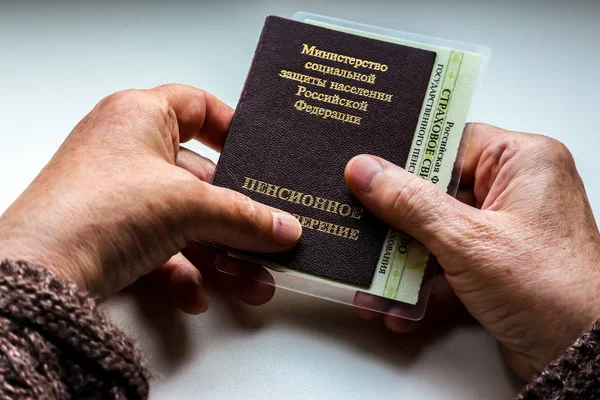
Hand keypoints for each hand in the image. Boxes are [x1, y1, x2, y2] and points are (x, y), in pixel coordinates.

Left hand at [0, 85, 300, 311]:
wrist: (37, 274)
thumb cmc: (95, 211)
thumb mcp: (188, 206)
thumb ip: (244, 217)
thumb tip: (283, 228)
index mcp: (140, 116)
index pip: (198, 106)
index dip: (232, 128)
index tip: (258, 156)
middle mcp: (127, 150)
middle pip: (200, 178)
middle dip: (236, 219)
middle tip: (266, 238)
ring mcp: (118, 194)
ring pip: (184, 220)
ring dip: (219, 256)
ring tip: (248, 283)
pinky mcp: (110, 233)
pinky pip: (159, 248)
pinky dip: (182, 273)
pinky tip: (196, 295)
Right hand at [345, 123, 599, 379]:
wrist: (582, 358)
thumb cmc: (551, 289)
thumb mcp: (467, 240)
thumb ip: (410, 203)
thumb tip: (367, 172)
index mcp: (523, 162)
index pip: (451, 141)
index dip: (406, 155)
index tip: (365, 167)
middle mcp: (515, 192)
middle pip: (437, 193)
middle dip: (395, 223)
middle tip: (361, 225)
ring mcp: (505, 232)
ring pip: (437, 235)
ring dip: (402, 263)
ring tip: (370, 280)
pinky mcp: (497, 268)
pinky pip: (448, 267)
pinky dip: (423, 289)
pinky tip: (398, 308)